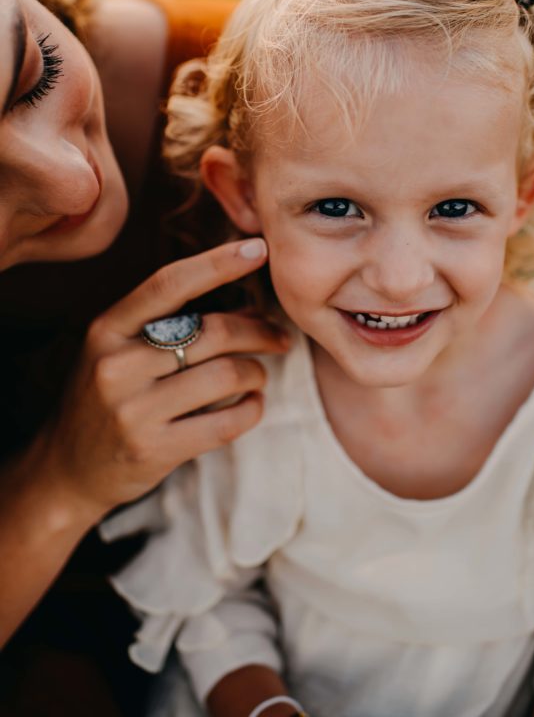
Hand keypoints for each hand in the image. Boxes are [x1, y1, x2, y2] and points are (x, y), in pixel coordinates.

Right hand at [37, 237, 285, 525]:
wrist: (66, 471)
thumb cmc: (106, 397)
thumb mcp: (116, 349)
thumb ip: (165, 322)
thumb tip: (246, 298)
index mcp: (107, 329)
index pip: (169, 284)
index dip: (218, 263)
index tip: (258, 249)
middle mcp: (117, 366)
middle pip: (213, 331)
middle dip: (259, 331)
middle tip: (279, 337)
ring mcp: (134, 411)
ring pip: (226, 375)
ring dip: (257, 372)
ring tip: (258, 375)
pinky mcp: (154, 450)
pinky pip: (226, 423)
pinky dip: (252, 409)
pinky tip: (252, 404)